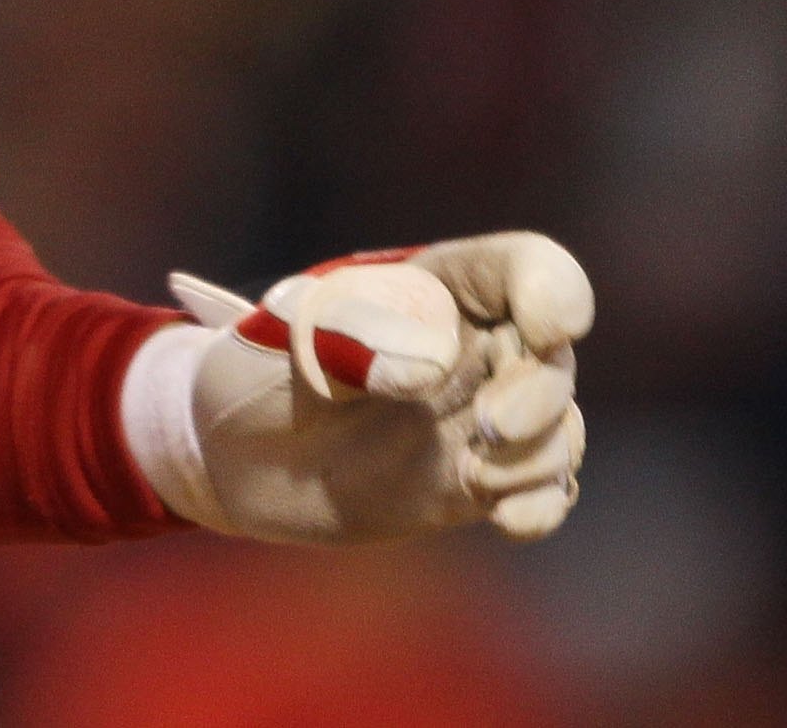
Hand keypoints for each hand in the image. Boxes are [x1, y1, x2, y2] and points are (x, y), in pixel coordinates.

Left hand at [121, 232, 591, 544]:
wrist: (228, 453)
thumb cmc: (253, 369)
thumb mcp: (280, 337)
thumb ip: (355, 337)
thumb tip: (435, 365)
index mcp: (432, 286)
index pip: (523, 268)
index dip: (553, 288)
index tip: (550, 324)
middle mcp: (472, 346)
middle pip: (553, 356)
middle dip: (540, 390)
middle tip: (490, 425)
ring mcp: (480, 415)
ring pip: (558, 426)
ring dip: (538, 452)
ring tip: (476, 471)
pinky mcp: (475, 478)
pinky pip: (541, 488)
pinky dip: (539, 504)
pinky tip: (507, 518)